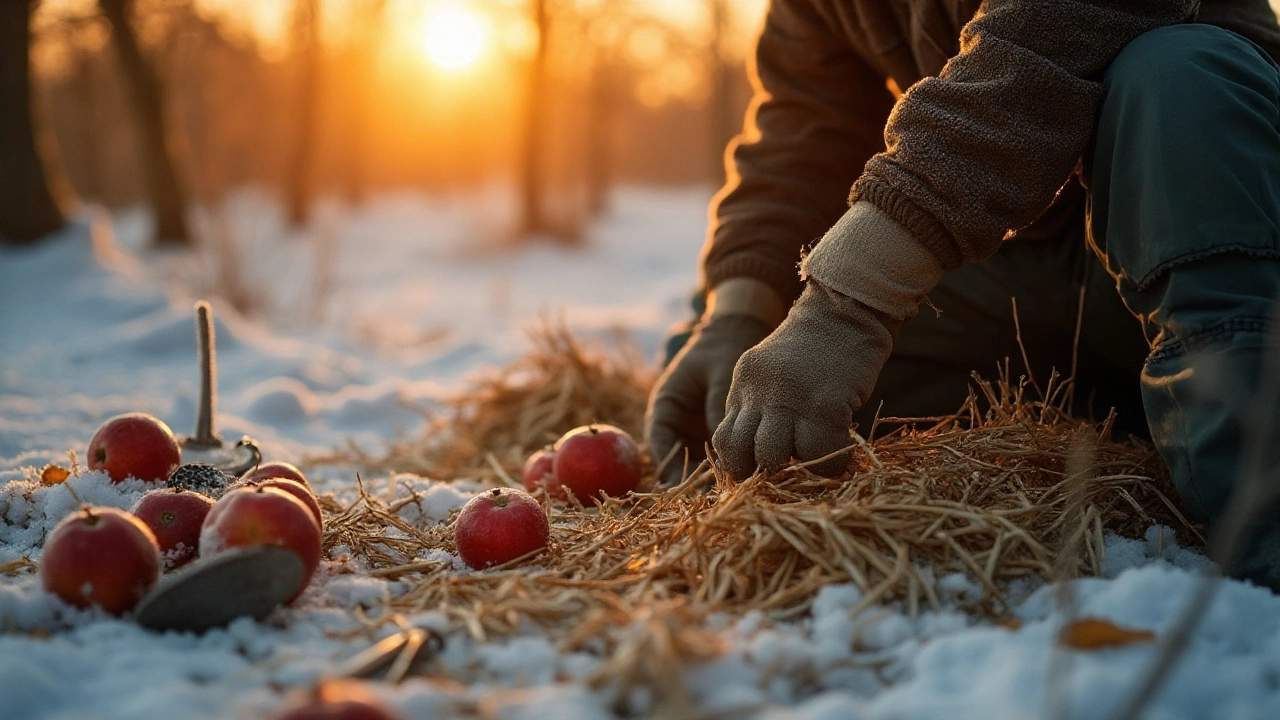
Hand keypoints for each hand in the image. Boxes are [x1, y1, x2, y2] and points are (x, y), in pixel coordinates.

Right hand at [645, 314, 772, 484]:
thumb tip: (723, 445)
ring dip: (710, 479)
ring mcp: (697, 432)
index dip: (668, 465)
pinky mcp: (717, 437)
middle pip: (677, 460)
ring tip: (727, 493)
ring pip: (697, 464)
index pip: (659, 441)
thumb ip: (717, 409)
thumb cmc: (724, 349)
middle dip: (690, 480)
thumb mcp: (720, 376)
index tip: (679, 485)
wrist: (741, 332)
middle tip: (708, 497)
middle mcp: (678, 424)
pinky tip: (742, 479)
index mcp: (666, 405)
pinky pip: (718, 459)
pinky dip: (727, 469)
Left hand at [712, 280, 896, 479]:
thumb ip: (759, 403)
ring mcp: (789, 399)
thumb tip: (757, 450)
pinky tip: (840, 458)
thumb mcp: (771, 370)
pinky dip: (831, 464)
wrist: (846, 309)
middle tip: (782, 473)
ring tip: (812, 462)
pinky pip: (820, 453)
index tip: (760, 469)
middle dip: (757, 473)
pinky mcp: (824, 405)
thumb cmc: (816, 345)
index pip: (724, 438)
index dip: (740, 462)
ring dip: (793, 469)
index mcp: (743, 384)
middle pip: (738, 452)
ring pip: (772, 457)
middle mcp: (759, 393)